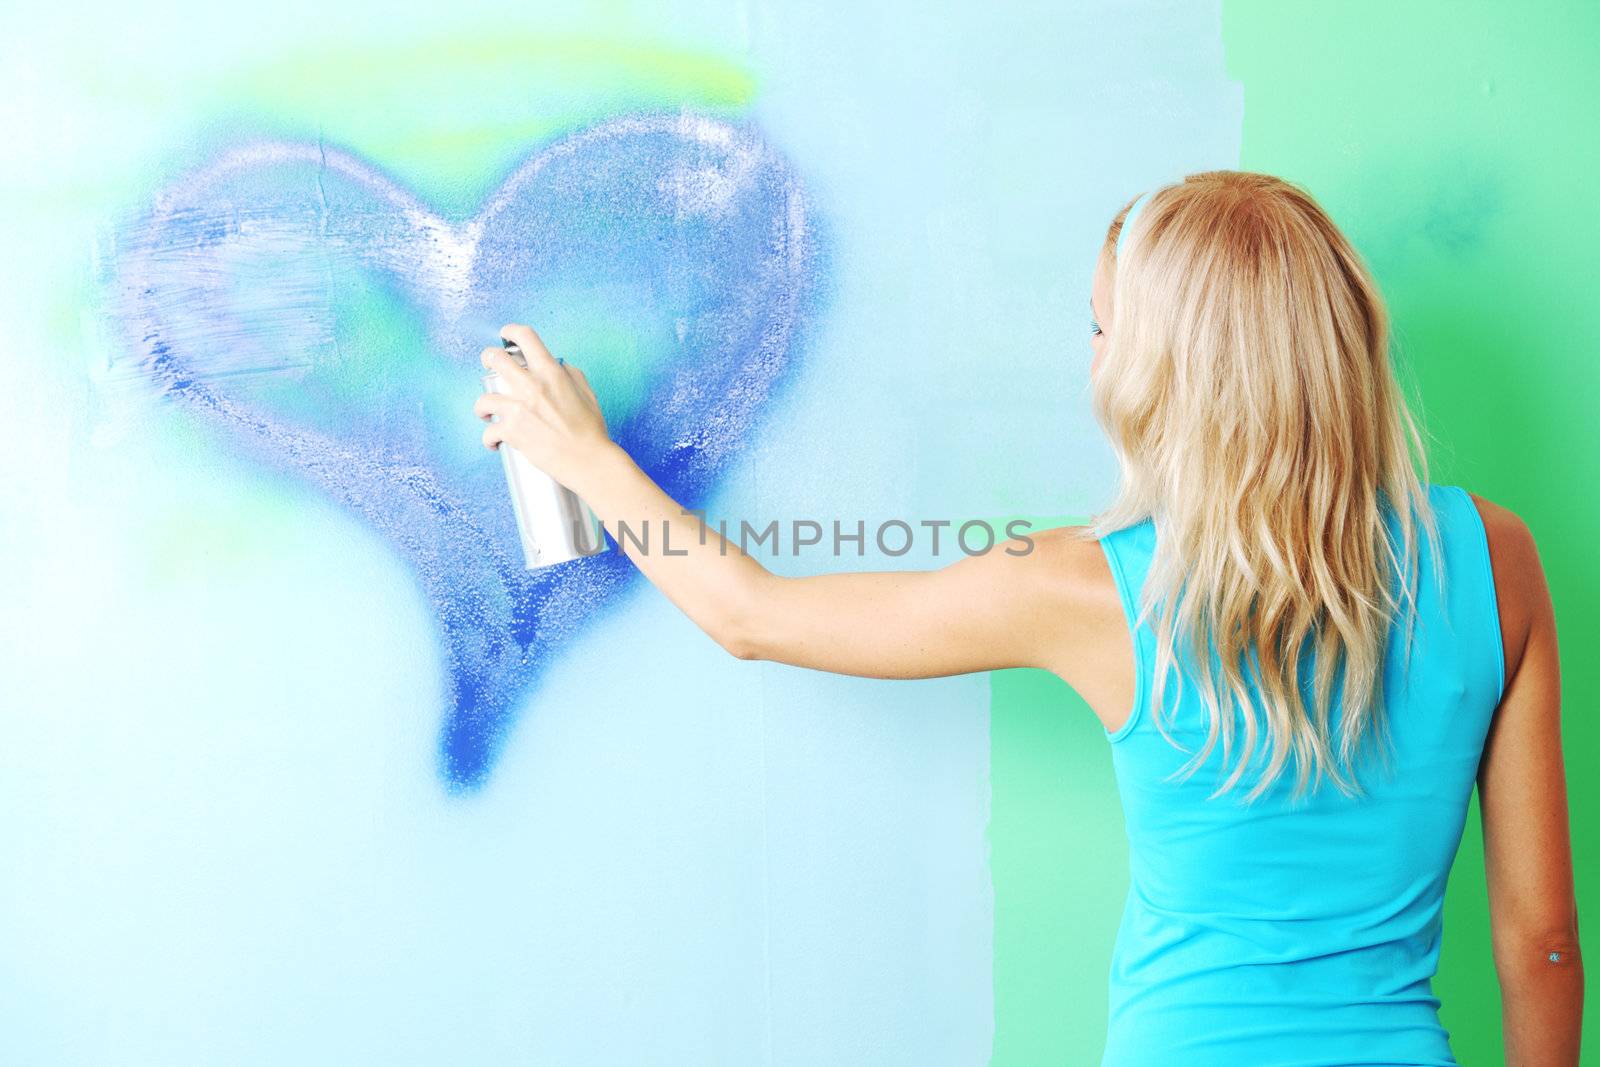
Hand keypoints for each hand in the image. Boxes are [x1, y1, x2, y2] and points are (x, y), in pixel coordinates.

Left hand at [473, 322, 615, 490]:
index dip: (511, 331)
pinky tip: (494, 442)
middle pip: (495, 359)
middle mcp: (532, 386)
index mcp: (551, 373)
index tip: (506, 333)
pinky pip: (489, 432)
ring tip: (486, 413)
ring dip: (483, 406)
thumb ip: (569, 374)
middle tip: (489, 364)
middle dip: (488, 359)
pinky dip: (490, 439)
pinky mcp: (512, 432)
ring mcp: (519, 409)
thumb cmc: (591, 430)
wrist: (588, 460)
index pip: (526, 337)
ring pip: (483, 399)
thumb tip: (557, 366)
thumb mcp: (586, 392)